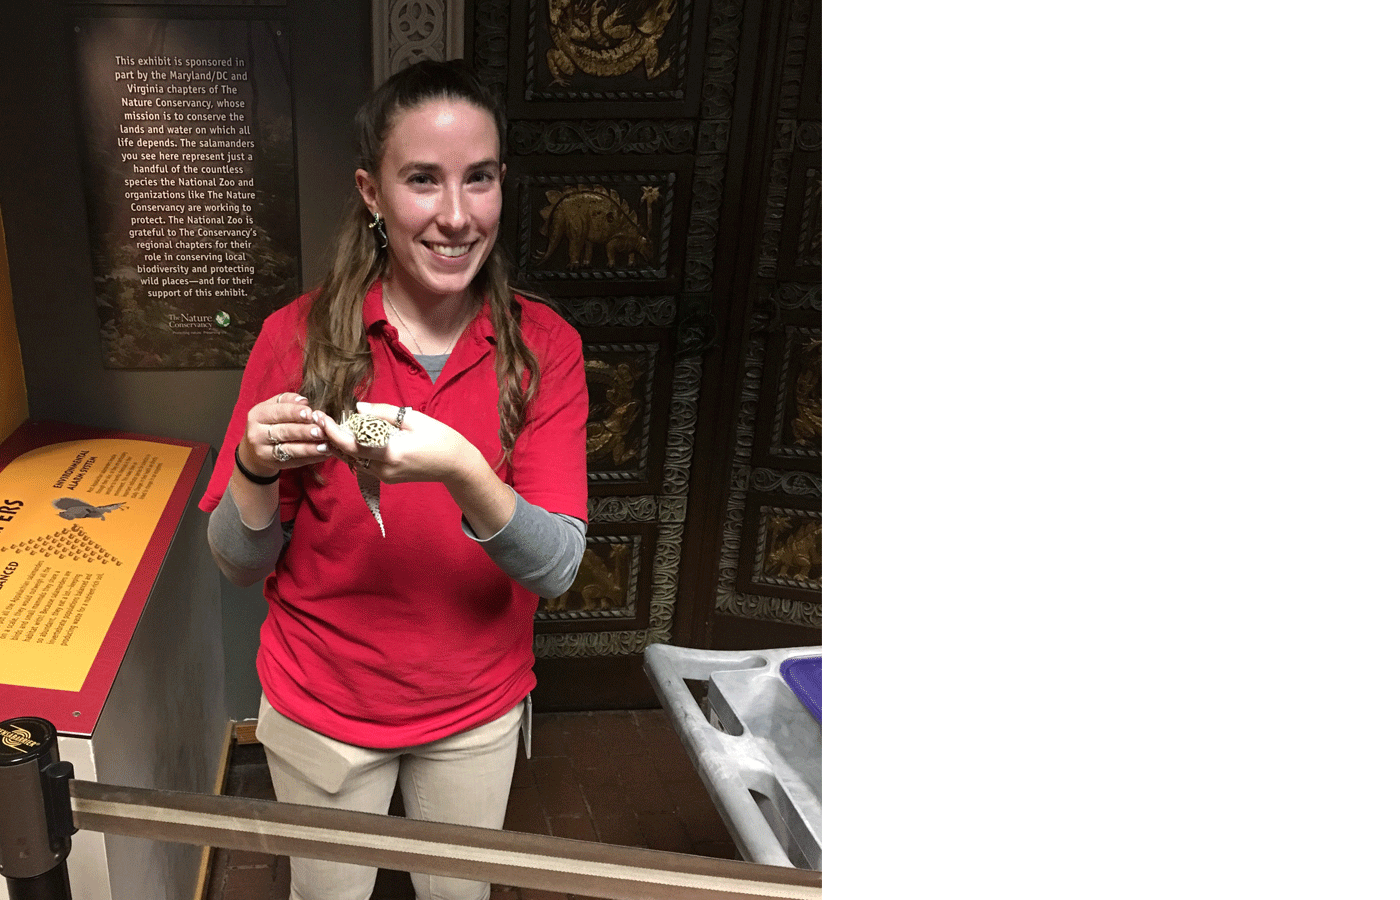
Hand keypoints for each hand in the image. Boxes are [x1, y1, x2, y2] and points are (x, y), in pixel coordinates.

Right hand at [240, 392, 333, 477]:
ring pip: (289, 449)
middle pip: (283, 432)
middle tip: (320, 431)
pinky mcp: (273, 464)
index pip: (277, 413)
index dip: (294, 412)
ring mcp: (264, 451)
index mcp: (257, 416)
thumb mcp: (273, 407)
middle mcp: (257, 434)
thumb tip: (303, 400)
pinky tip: (323, 454)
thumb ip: (287, 400)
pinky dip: (310, 458)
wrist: (254, 448)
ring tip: (326, 446)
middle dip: (303, 431)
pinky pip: (294, 462)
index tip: (310, 413)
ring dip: (309, 448)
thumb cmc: (270, 422)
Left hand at [315, 402, 484, 488]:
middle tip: (322, 418)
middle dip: (333, 437)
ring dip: (344, 445)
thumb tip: (358, 409)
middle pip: (348, 454)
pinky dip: (357, 452)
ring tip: (334, 427)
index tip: (320, 416)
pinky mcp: (388, 479)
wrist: (455, 465)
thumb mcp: (413, 419)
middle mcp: (383, 469)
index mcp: (389, 453)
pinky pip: (366, 464)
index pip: (350, 444)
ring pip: (355, 461)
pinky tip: (355, 439)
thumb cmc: (439, 438)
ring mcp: (385, 477)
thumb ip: (383, 413)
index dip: (331, 430)